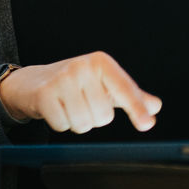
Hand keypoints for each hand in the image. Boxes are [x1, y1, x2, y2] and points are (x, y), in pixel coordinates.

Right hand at [0, 52, 160, 133]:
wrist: (33, 82)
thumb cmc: (75, 83)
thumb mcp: (104, 85)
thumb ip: (130, 96)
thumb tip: (155, 107)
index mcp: (102, 63)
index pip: (124, 89)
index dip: (136, 108)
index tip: (146, 124)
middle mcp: (83, 67)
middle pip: (104, 116)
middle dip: (94, 117)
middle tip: (82, 103)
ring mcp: (62, 79)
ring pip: (84, 123)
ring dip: (77, 122)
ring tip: (69, 106)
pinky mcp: (44, 94)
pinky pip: (63, 125)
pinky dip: (61, 124)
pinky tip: (56, 109)